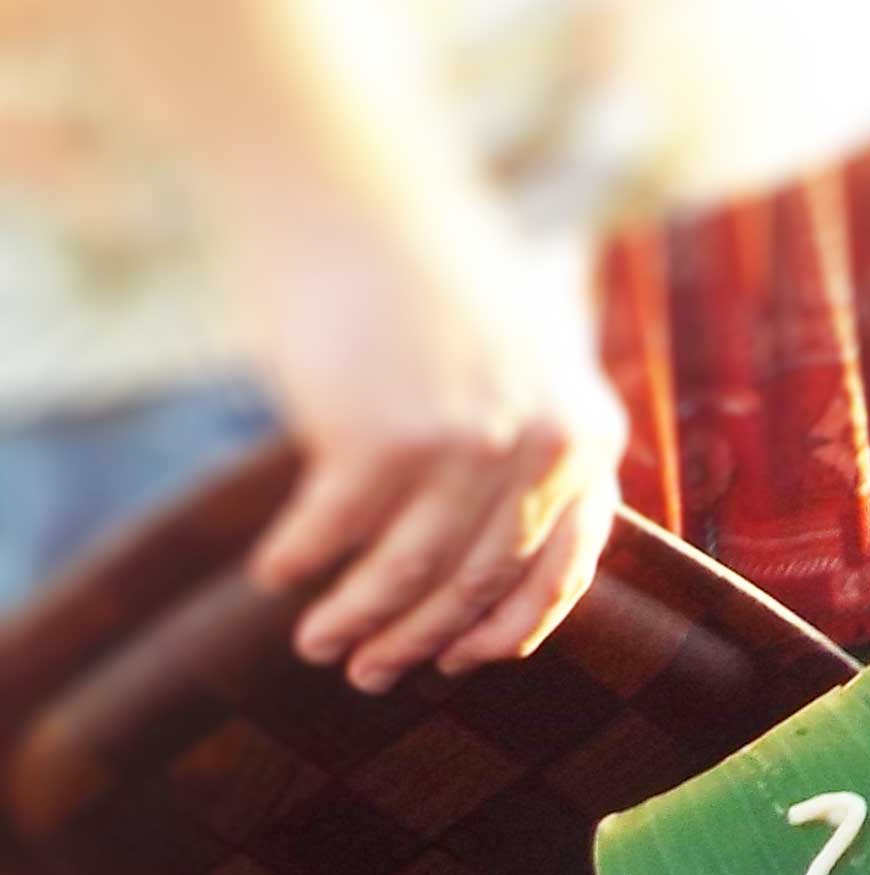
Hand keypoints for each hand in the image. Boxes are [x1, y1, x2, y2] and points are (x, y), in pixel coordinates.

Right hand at [237, 208, 625, 691]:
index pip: (566, 564)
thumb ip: (522, 454)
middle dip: (421, 640)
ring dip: (358, 619)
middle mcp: (544, 449)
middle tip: (371, 675)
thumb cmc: (427, 284)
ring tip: (317, 645)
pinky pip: (335, 531)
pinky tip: (275, 573)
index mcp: (590, 433)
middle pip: (480, 580)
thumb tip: (480, 567)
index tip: (466, 663)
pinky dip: (301, 561)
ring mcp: (467, 448)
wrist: (356, 199)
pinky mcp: (384, 441)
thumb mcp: (518, 364)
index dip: (514, 626)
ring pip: (409, 573)